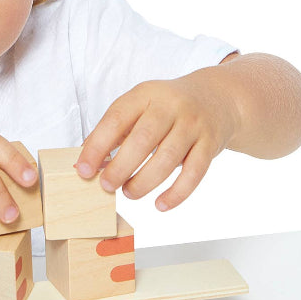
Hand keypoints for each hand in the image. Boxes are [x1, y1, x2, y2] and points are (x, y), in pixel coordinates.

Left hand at [75, 74, 237, 210]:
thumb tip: (84, 165)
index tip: (84, 170)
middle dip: (120, 167)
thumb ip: (113, 133)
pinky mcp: (210, 144)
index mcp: (145, 94)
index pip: (116, 119)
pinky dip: (176, 193)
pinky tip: (160, 205)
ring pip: (167, 159)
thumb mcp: (139, 107)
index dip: (97, 146)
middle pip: (143, 140)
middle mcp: (171, 106)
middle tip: (106, 186)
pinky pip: (194, 173)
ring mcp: (193, 125)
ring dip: (144, 182)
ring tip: (129, 193)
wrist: (216, 98)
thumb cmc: (168, 108)